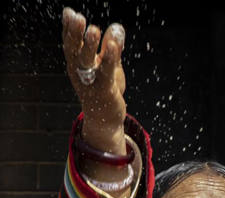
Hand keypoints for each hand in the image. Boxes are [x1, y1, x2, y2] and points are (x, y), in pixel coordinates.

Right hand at [61, 7, 126, 153]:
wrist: (104, 118)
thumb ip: (112, 47)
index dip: (69, 28)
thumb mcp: (108, 66)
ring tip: (93, 29)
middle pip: (74, 50)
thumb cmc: (105, 89)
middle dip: (75, 33)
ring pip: (87, 61)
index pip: (70, 43)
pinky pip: (106, 72)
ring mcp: (90, 81)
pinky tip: (112, 46)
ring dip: (89, 45)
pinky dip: (109, 58)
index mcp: (76, 64)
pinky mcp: (104, 90)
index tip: (68, 12)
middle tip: (77, 17)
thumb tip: (117, 27)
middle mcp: (79, 71)